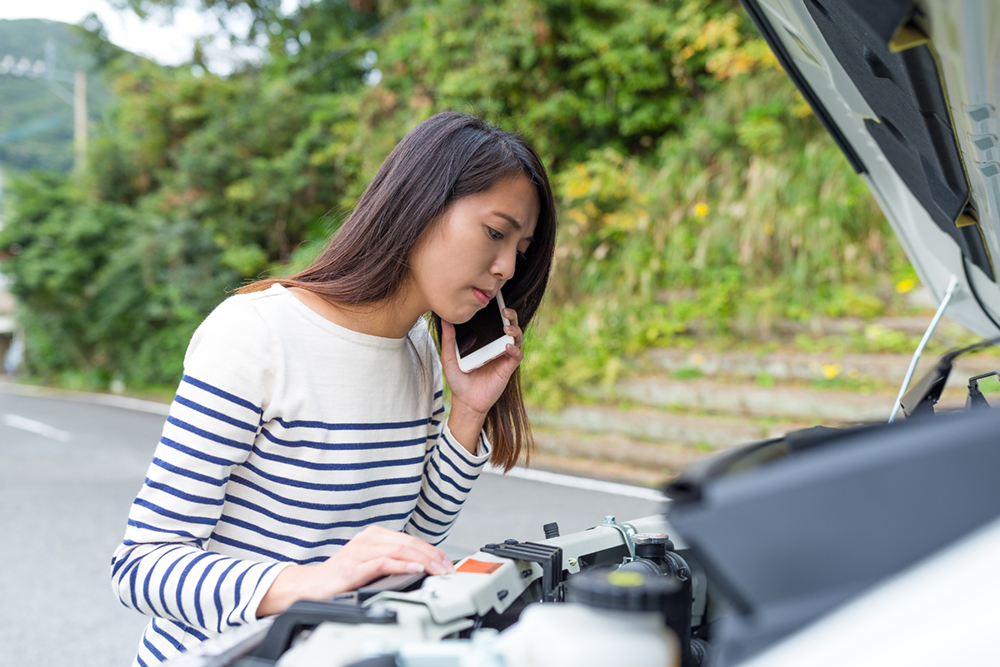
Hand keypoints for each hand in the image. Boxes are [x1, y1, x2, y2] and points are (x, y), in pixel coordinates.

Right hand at [257, 526, 453, 616]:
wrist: (311, 585)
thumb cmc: (341, 575)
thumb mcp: (371, 563)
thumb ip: (392, 560)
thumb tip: (422, 567)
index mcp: (374, 535)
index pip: (410, 539)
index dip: (431, 550)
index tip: (446, 563)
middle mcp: (368, 539)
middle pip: (408, 543)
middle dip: (432, 556)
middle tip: (447, 568)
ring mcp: (360, 551)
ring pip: (399, 550)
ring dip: (423, 561)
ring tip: (437, 570)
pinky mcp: (354, 567)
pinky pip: (383, 562)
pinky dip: (402, 566)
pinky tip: (415, 570)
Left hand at [440, 308, 524, 450]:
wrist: (465, 401)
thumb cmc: (458, 380)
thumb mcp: (449, 358)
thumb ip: (448, 340)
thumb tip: (445, 320)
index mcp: (484, 340)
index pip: (494, 321)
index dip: (498, 311)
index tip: (496, 301)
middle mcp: (496, 345)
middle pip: (510, 325)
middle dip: (511, 315)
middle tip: (505, 311)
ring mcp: (503, 356)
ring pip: (517, 337)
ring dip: (515, 330)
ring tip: (506, 328)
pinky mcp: (508, 367)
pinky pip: (517, 355)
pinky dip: (514, 349)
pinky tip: (506, 347)